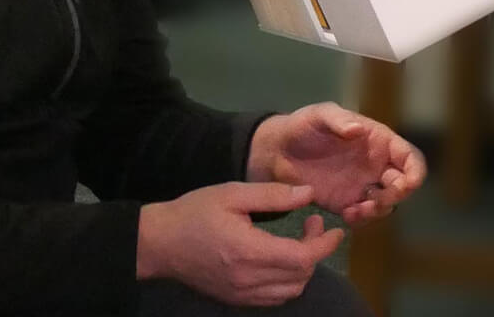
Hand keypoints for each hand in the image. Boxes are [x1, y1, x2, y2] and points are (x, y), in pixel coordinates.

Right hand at [136, 182, 343, 305]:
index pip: (303, 257)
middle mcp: (249, 279)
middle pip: (301, 276)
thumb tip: (309, 194)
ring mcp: (243, 295)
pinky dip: (288, 282)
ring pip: (291, 291)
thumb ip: (273, 195)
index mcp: (249, 251)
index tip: (334, 229)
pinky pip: (274, 298)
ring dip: (304, 269)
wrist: (160, 243)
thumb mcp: (232, 193)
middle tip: (311, 223)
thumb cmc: (194, 212)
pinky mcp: (236, 300)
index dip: (325, 245)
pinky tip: (281, 260)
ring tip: (299, 242)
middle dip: (316, 251)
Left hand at [247, 103, 425, 226]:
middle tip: (374, 200)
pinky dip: (362, 220)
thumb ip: (338, 120)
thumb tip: (358, 130)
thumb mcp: (318, 115)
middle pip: (404, 185)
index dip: (415, 171)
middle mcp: (376, 165)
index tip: (406, 185)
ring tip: (355, 211)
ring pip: (387, 204)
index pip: (409, 157)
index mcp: (377, 141)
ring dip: (378, 211)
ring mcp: (363, 186)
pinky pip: (365, 216)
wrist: (276, 153)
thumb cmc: (301, 127)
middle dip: (396, 196)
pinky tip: (346, 216)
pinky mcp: (347, 204)